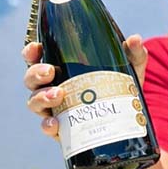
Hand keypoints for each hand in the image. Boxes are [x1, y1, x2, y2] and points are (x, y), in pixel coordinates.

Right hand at [21, 34, 149, 139]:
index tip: (37, 47)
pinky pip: (47, 127)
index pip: (38, 56)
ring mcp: (55, 108)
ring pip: (34, 102)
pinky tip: (55, 123)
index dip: (32, 51)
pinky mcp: (62, 129)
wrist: (130, 118)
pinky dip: (48, 125)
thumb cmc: (122, 85)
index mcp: (62, 67)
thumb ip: (133, 53)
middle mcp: (53, 86)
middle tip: (49, 72)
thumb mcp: (129, 67)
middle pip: (32, 79)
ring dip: (41, 97)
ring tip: (57, 95)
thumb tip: (136, 39)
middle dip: (35, 74)